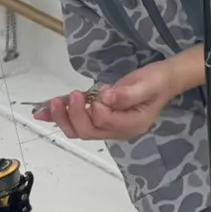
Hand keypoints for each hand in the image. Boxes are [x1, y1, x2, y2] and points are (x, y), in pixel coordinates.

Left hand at [33, 46, 202, 140]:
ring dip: (63, 118)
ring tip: (51, 104)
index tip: (98, 91)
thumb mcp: (149, 83)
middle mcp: (118, 132)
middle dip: (73, 115)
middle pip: (88, 131)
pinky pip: (78, 123)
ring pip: (80, 130)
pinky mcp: (102, 120)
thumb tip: (105, 97)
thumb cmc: (159, 80)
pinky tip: (44, 112)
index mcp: (132, 125)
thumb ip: (128, 93)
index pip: (105, 122)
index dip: (96, 108)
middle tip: (69, 96)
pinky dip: (60, 117)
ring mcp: (109, 128)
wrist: (166, 79)